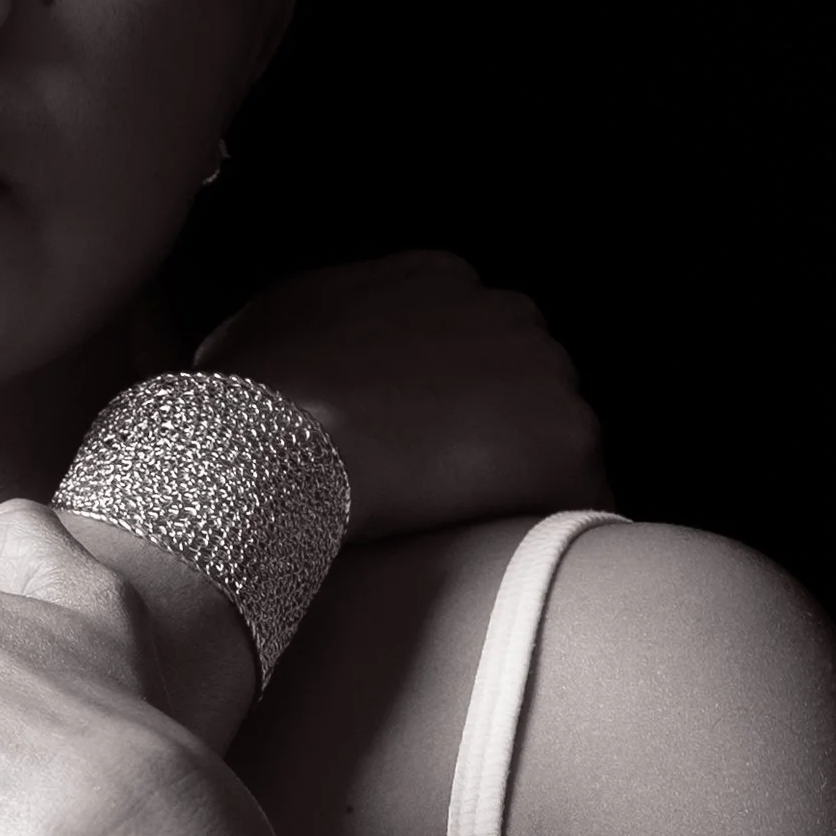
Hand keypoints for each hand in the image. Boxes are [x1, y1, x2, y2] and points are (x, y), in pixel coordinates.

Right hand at [201, 250, 606, 541]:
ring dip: (526, 484)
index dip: (453, 400)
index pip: (474, 337)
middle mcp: (502, 308)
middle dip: (498, 436)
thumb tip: (298, 353)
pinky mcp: (566, 436)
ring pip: (559, 438)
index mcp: (436, 278)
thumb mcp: (270, 323)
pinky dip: (552, 528)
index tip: (427, 446)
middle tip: (453, 497)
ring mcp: (544, 369)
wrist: (273, 441)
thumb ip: (319, 324)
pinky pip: (584, 495)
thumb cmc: (251, 395)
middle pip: (528, 382)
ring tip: (475, 537)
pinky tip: (503, 557)